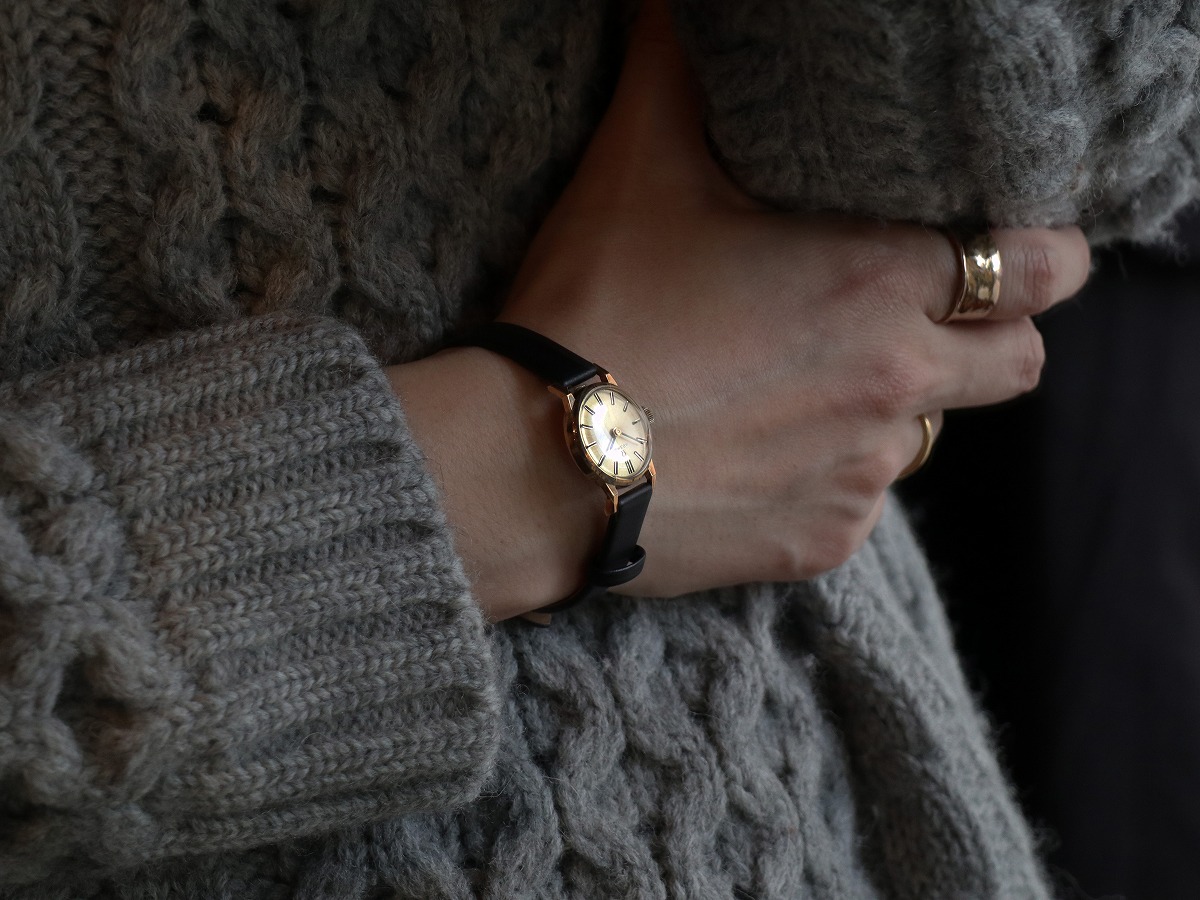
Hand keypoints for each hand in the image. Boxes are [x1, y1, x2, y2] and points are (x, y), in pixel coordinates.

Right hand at [495, 0, 1090, 597]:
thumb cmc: (596, 310)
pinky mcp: (820, 541)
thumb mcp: (637, 166)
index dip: (1042, 256)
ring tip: (804, 387)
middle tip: (917, 317)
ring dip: (891, 407)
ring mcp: (861, 474)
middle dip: (988, 336)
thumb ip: (676, 71)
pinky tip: (755, 455)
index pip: (1043, 270)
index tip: (1009, 251)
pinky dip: (827, 479)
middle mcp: (895, 385)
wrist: (538, 464)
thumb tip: (673, 4)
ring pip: (925, 436)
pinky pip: (857, 505)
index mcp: (878, 283)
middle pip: (1018, 364)